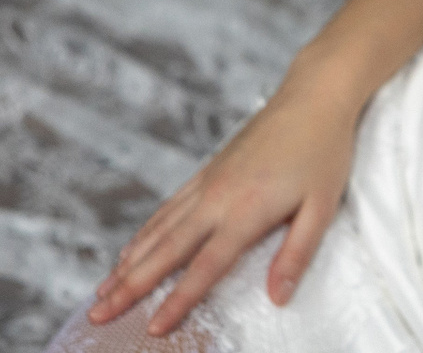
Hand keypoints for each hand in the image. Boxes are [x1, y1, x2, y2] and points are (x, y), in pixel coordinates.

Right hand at [87, 75, 363, 336]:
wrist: (313, 94)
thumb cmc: (324, 150)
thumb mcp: (323, 206)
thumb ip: (297, 254)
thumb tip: (278, 298)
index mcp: (246, 210)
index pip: (205, 267)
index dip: (178, 300)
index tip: (153, 328)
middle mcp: (217, 197)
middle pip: (165, 251)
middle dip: (130, 286)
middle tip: (97, 315)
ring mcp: (208, 181)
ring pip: (159, 229)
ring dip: (128, 263)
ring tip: (102, 291)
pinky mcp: (208, 169)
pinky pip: (168, 207)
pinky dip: (145, 232)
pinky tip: (131, 249)